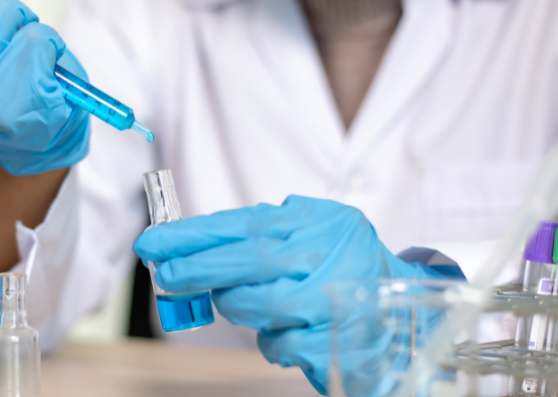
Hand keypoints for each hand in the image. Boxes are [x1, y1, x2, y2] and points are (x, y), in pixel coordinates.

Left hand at [134, 195, 459, 393]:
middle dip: (198, 268)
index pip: (245, 224)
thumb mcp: (316, 230)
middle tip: (164, 273)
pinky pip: (281, 343)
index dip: (194, 235)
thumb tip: (198, 240)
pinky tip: (279, 328)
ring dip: (236, 306)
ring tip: (235, 300)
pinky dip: (269, 338)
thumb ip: (267, 230)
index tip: (153, 242)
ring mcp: (338, 300)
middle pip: (249, 260)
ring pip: (261, 305)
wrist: (411, 308)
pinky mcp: (338, 343)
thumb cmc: (346, 265)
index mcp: (319, 222)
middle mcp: (331, 256)